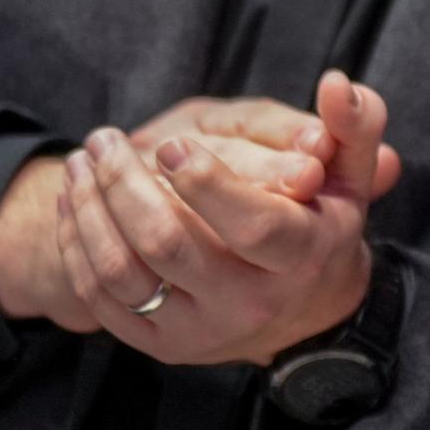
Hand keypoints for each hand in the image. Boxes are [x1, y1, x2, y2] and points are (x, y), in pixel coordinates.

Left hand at [0, 93, 359, 329]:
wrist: (300, 309)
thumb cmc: (317, 222)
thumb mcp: (347, 174)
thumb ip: (352, 124)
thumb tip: (338, 83)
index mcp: (302, 257)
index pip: (253, 225)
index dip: (206, 182)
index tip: (172, 146)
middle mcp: (253, 305)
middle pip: (169, 244)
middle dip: (123, 183)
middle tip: (105, 140)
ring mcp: (203, 331)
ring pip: (123, 272)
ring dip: (90, 209)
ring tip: (81, 162)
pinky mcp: (163, 345)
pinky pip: (102, 297)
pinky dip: (79, 243)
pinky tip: (77, 201)